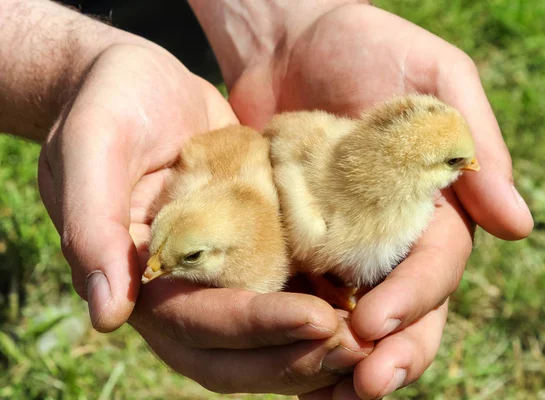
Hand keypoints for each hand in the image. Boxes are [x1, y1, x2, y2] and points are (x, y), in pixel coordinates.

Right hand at [38, 43, 373, 394]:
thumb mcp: (91, 148)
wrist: (139, 84)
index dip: (256, 328)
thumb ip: (93, 226)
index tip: (319, 320)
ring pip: (264, 342)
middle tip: (359, 347)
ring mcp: (218, 277)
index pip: (197, 325)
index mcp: (139, 280)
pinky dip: (322, 316)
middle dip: (296, 357)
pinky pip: (285, 298)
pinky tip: (365, 313)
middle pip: (234, 356)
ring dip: (315, 351)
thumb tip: (108, 315)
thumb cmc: (109, 106)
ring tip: (372, 343)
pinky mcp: (250, 253)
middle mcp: (180, 293)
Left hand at [219, 4, 533, 397]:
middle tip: (363, 386)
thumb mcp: (435, 79)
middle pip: (403, 309)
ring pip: (354, 316)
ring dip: (343, 361)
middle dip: (390, 351)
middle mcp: (390, 234)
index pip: (435, 267)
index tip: (375, 326)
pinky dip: (296, 333)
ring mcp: (341, 241)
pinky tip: (284, 367)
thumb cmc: (368, 46)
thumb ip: (477, 148)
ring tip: (325, 396)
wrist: (289, 38)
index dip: (413, 300)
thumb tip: (519, 226)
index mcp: (434, 205)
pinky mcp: (296, 237)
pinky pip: (300, 293)